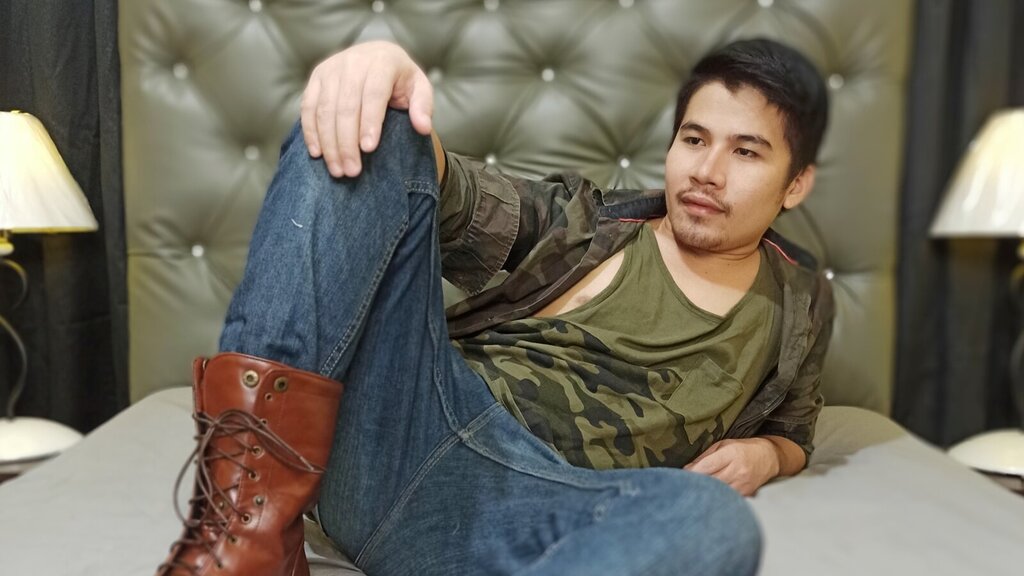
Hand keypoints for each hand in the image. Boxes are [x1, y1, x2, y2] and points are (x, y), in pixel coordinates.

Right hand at [300, 41, 434, 177]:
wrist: (376, 55)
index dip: (369, 122)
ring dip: (329, 143)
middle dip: (347, 142)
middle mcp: (353, 62)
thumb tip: (423, 127)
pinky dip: (310, 131)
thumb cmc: (400, 79)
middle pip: (345, 107)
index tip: (369, 149)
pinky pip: (308, 107)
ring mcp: (331, 69)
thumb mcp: (419, 87)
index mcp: (382, 62)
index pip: (373, 94)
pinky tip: (317, 153)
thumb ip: (423, 106)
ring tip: (337, 170)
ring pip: (324, 109)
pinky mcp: (316, 77)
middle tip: (351, 171)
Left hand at [683, 438, 780, 496]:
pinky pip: (727, 499)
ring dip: (705, 492)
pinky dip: (717, 497)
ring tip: (697, 490)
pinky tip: (711, 495)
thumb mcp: (723, 445)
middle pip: (710, 482)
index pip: (706, 467)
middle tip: (686, 484)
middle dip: (696, 484)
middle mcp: (737, 470)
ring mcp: (743, 484)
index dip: (691, 473)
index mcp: (731, 454)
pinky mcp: (746, 494)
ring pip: (717, 493)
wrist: (769, 457)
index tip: (682, 475)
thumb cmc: (743, 448)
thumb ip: (705, 457)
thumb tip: (687, 469)